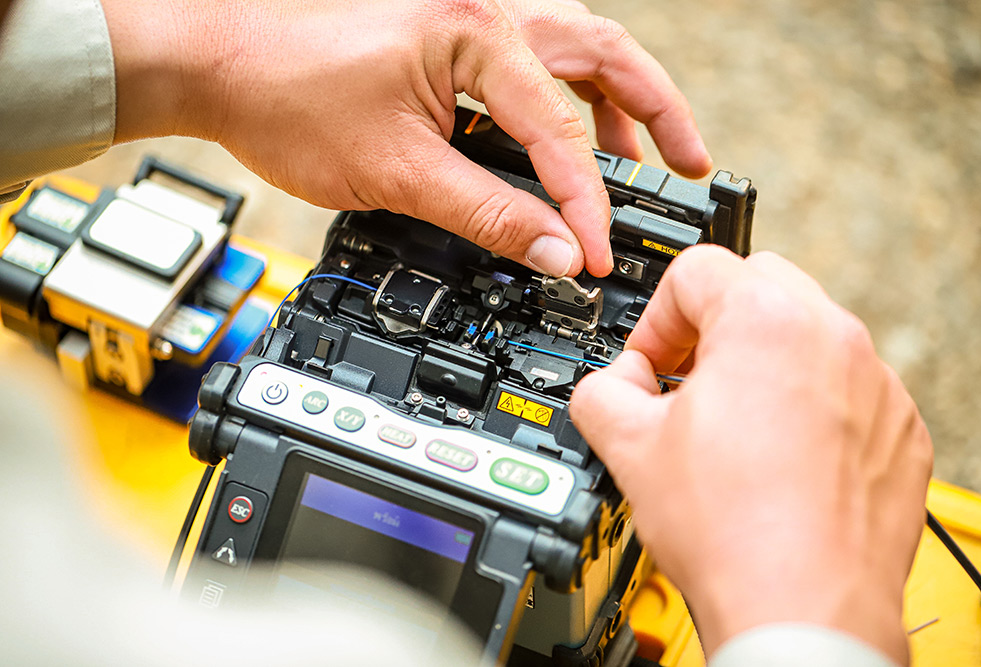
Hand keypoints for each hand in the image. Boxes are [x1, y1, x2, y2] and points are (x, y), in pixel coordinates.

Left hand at [101, 0, 710, 276]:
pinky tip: (565, 136)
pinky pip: (532, 64)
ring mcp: (470, 21)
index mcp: (480, 35)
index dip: (586, 207)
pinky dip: (564, 100)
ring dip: (616, 102)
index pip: (561, 134)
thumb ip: (488, 215)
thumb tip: (555, 253)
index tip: (598, 258)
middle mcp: (487, 14)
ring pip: (574, 52)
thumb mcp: (399, 172)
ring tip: (640, 158)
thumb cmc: (288, 96)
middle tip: (692, 164)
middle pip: (604, 54)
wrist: (219, 64)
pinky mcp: (451, 41)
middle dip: (655, 112)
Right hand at [570, 247, 931, 663]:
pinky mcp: (900, 431)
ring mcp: (876, 385)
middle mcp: (834, 339)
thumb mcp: (629, 448)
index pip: (695, 270)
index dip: (655, 318)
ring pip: (807, 335)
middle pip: (759, 285)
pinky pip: (848, 389)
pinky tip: (778, 459)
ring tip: (730, 426)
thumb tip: (607, 388)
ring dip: (762, 362)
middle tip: (685, 380)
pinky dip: (810, 405)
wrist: (802, 609)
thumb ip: (601, 392)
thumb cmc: (733, 532)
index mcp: (765, 322)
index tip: (648, 364)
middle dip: (712, 324)